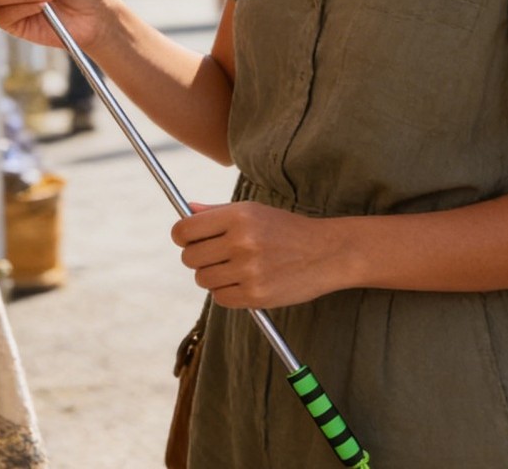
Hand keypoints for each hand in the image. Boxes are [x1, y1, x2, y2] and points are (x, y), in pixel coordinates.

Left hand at [171, 201, 353, 308]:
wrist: (326, 252)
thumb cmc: (285, 229)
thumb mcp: (253, 211)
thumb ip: (216, 212)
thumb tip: (187, 209)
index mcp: (238, 216)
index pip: (185, 230)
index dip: (181, 236)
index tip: (187, 240)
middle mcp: (241, 241)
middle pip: (189, 257)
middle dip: (196, 258)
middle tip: (214, 256)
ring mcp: (248, 270)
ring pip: (203, 279)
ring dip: (212, 276)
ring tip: (234, 268)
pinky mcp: (256, 295)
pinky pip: (220, 298)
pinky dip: (227, 293)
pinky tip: (244, 282)